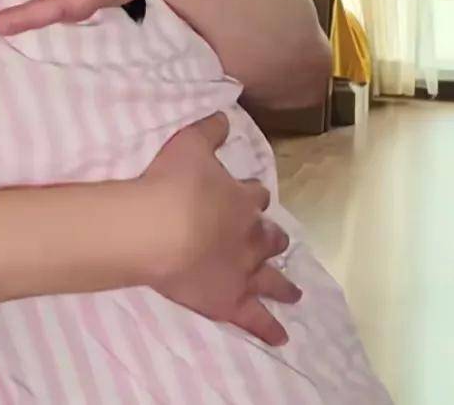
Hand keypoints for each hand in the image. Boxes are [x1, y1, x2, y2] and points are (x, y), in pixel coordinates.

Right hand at [141, 113, 299, 345]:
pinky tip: (281, 337)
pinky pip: (255, 318)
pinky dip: (269, 328)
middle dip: (273, 239)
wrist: (158, 228)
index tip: (250, 195)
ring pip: (271, 280)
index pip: (255, 196)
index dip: (252, 195)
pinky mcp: (229, 301)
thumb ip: (210, 130)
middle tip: (277, 241)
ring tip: (295, 293)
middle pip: (269, 238)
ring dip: (283, 285)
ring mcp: (243, 272)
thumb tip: (226, 116)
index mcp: (242, 200)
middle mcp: (250, 237)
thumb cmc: (172, 182)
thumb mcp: (190, 142)